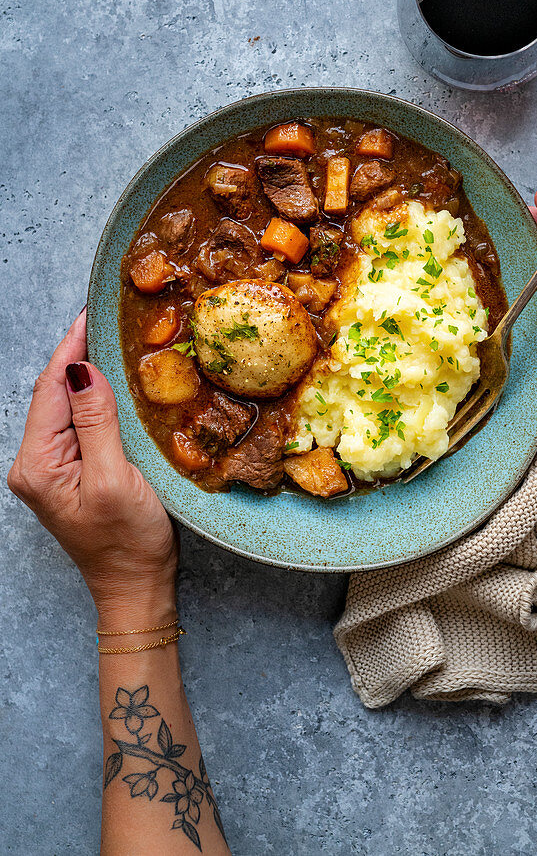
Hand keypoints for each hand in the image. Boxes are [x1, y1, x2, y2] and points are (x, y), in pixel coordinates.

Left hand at [7, 310, 177, 622]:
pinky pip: (80, 424)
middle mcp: (36, 463)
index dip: (70, 348)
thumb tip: (81, 369)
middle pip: (54, 394)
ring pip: (68, 407)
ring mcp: (53, 468)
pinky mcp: (72, 472)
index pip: (50, 389)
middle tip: (106, 319)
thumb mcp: (114, 479)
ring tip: (111, 341)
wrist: (136, 587)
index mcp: (38, 464)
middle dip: (77, 355)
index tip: (89, 314)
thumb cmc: (127, 543)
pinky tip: (113, 384)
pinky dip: (96, 399)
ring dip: (87, 375)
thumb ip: (95, 422)